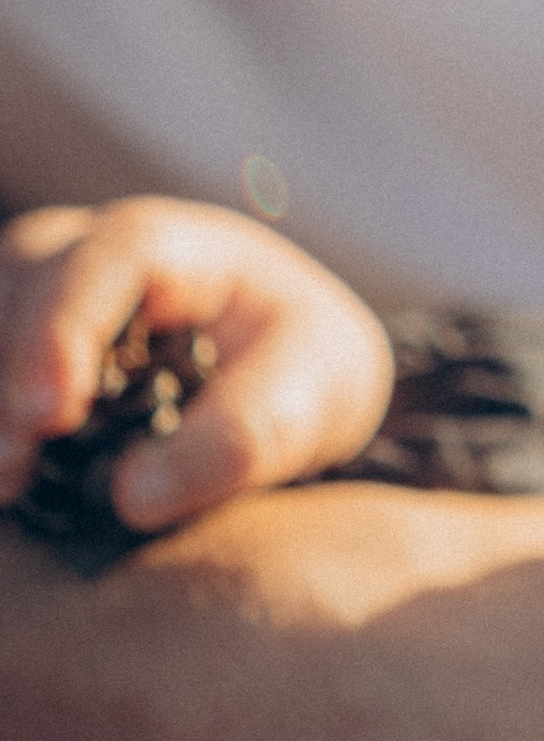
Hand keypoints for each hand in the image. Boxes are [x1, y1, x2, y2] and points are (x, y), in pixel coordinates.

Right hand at [0, 197, 394, 528]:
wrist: (283, 381)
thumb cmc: (302, 372)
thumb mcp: (316, 395)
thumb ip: (246, 436)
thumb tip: (134, 495)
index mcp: (179, 245)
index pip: (114, 253)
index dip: (68, 323)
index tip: (53, 410)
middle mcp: (93, 254)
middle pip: (25, 281)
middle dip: (11, 372)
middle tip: (13, 467)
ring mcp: (41, 295)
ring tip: (5, 481)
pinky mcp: (18, 348)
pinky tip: (5, 478)